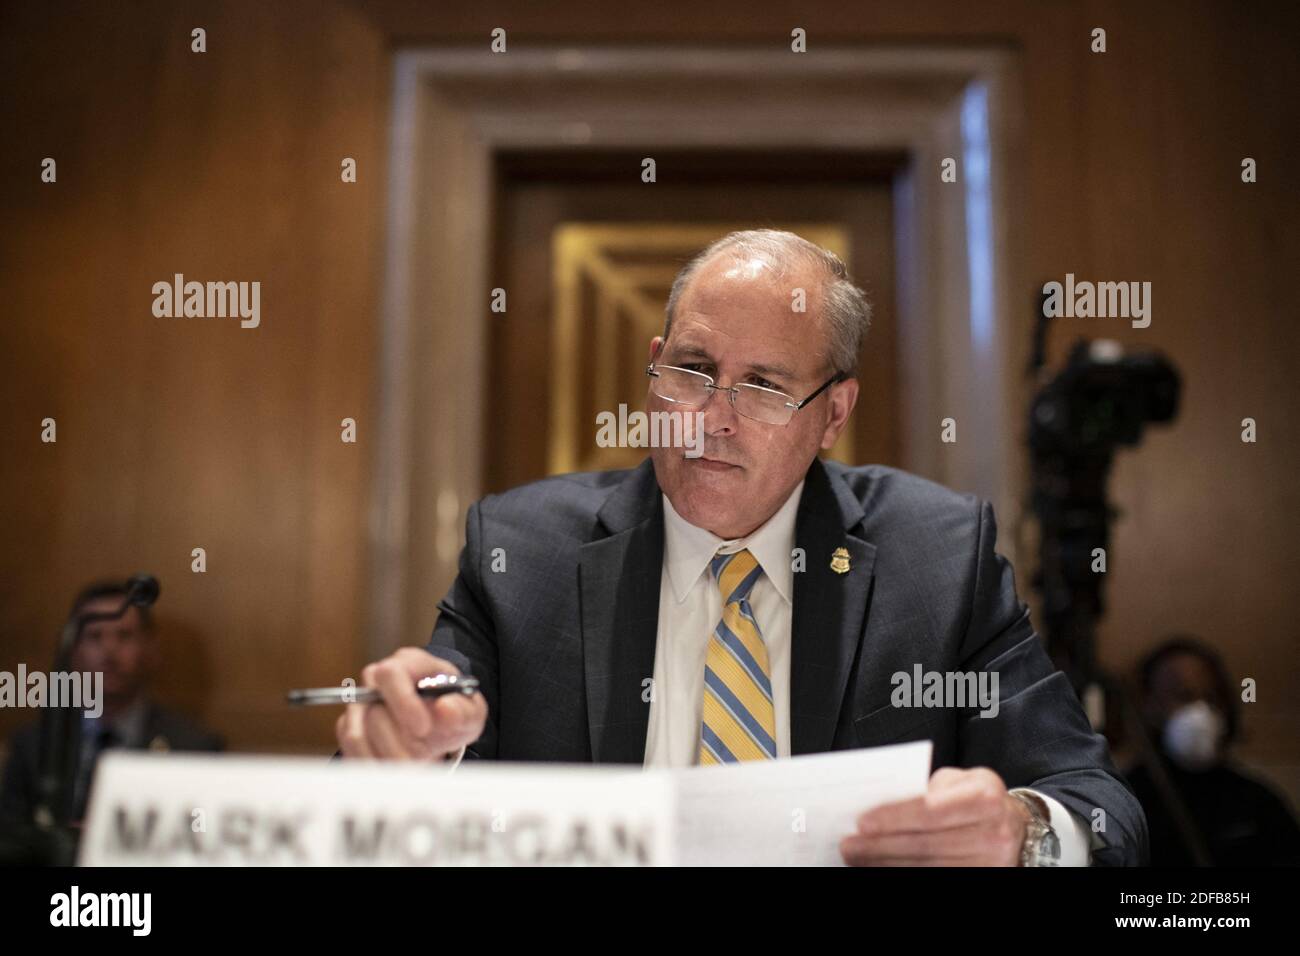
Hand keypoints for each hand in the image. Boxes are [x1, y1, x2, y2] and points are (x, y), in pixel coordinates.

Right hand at [335, 647, 487, 760]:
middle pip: (374, 712)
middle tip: (422, 756)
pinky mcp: (350, 728)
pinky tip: (394, 773)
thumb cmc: (452, 712)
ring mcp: (359, 704)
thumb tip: (445, 708)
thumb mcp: (469, 711)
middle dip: (400, 742)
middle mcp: (377, 681)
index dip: (403, 702)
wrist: (439, 724)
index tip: (423, 729)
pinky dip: (373, 767)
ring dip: (387, 757)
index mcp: (408, 664)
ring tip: (413, 767)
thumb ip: (463, 709)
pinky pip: (351, 751)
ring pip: (358, 735)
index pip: (390, 674)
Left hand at [840, 766, 1030, 865]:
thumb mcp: (961, 781)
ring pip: (928, 868)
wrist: (1016, 828)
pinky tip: (881, 868)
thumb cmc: (979, 800)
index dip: (894, 818)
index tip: (862, 821)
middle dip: (880, 846)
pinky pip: (937, 878)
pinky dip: (903, 873)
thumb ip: (927, 788)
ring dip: (885, 864)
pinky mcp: (983, 879)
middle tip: (849, 845)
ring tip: (858, 858)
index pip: (931, 810)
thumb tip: (882, 801)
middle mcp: (993, 833)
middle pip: (926, 845)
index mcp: (986, 797)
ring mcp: (990, 863)